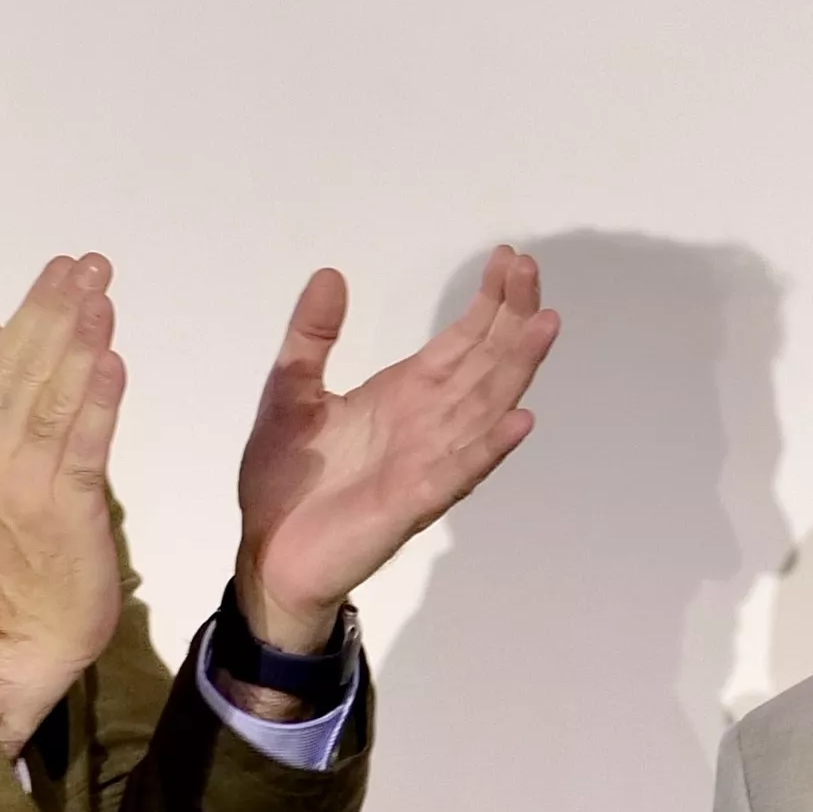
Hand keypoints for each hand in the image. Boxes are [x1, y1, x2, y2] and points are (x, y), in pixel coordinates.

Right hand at [0, 255, 128, 757]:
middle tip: (91, 262)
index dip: (35, 305)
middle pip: (26, 366)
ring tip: (102, 293)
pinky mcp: (62, 505)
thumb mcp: (0, 460)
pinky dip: (96, 401)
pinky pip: (81, 444)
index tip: (63, 263)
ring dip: (79, 340)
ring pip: (52, 395)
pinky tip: (113, 361)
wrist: (35, 623)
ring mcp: (23, 478)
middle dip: (59, 308)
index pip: (3, 356)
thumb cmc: (28, 542)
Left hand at [234, 252, 563, 655]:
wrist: (268, 553)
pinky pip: (458, 473)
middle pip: (483, 365)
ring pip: (484, 409)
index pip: (460, 344)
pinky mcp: (411, 503)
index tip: (509, 259)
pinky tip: (520, 421)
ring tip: (544, 325)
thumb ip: (311, 336)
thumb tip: (333, 275)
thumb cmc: (284, 480)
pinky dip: (489, 448)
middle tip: (528, 269)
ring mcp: (427, 463)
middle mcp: (428, 424)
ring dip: (516, 368)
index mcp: (403, 396)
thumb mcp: (289, 390)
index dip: (487, 304)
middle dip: (509, 318)